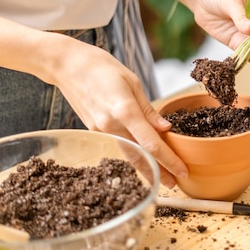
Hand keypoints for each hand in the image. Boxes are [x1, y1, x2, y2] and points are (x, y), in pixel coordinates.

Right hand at [51, 39, 187, 187]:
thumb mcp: (132, 81)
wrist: (67, 65)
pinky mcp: (93, 131)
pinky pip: (117, 146)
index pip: (151, 143)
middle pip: (140, 155)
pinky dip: (131, 156)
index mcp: (125, 110)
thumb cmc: (102, 67)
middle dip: (158, 171)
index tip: (182, 170)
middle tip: (175, 183)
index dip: (169, 159)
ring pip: (128, 154)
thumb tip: (166, 128)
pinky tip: (142, 160)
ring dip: (145, 168)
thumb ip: (148, 109)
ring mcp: (100, 130)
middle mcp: (111, 125)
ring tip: (162, 177)